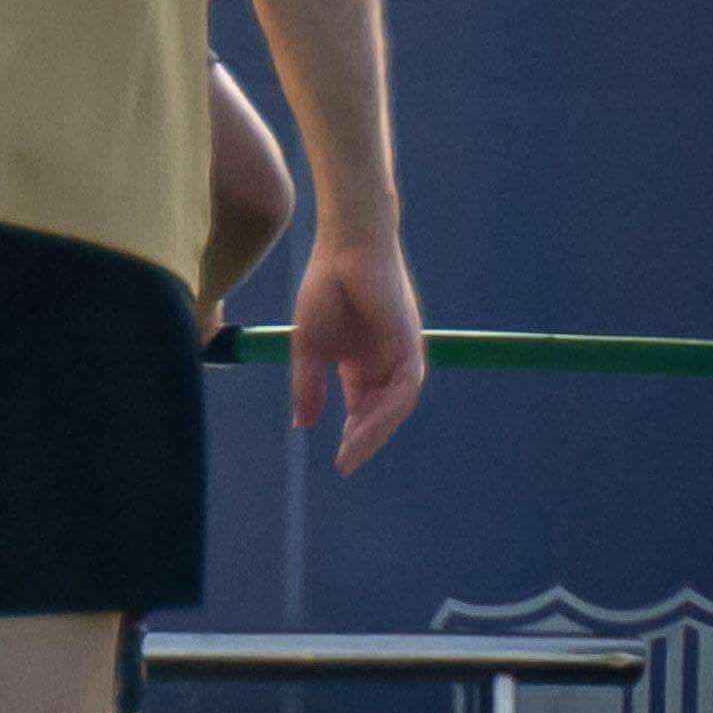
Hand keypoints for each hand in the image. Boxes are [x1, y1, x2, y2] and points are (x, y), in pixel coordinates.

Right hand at [288, 233, 423, 471]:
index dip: (352, 435)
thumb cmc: (325, 288)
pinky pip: (406, 387)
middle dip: (365, 439)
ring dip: (376, 430)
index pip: (362, 407)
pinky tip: (366, 424)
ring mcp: (401, 353)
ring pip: (396, 405)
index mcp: (362, 362)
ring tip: (353, 450)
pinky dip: (388, 409)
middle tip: (346, 464)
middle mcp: (386, 361)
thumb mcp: (308, 346)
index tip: (339, 461)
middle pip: (382, 411)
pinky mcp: (410, 343)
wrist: (346, 248)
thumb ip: (308, 385)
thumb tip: (302, 426)